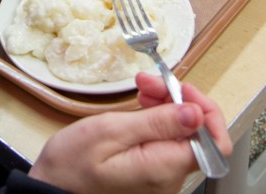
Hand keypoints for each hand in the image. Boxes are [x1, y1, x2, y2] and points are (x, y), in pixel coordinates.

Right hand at [27, 76, 230, 193]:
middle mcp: (170, 177)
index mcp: (164, 167)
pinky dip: (157, 120)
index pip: (214, 141)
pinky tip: (140, 108)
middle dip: (178, 99)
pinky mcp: (151, 174)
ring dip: (166, 106)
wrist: (51, 189)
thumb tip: (196, 113)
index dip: (205, 108)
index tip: (181, 88)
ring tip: (141, 90)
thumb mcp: (110, 132)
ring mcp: (161, 178)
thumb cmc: (71, 165)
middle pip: (197, 133)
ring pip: (181, 134)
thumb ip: (156, 123)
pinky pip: (166, 143)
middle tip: (149, 81)